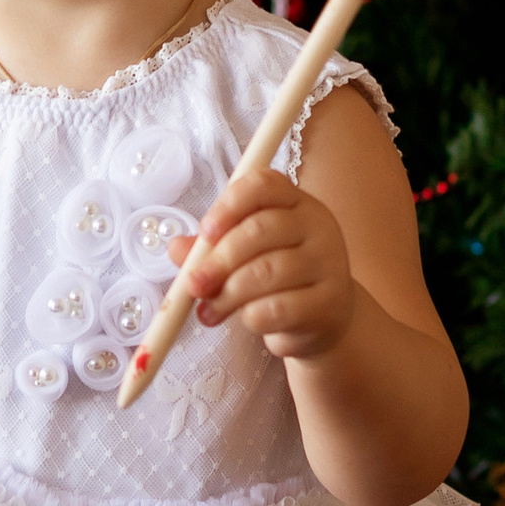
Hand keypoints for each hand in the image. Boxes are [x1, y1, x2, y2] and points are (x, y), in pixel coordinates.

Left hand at [174, 170, 356, 363]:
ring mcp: (328, 263)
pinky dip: (252, 317)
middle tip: (193, 285)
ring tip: (209, 312)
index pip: (263, 184)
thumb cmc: (276, 279)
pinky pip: (279, 308)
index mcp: (294, 202)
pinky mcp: (329, 302)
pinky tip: (245, 321)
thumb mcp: (242, 256)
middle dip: (218, 260)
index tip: (204, 232)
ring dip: (227, 294)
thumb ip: (208, 248)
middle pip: (260, 230)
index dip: (229, 204)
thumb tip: (175, 248)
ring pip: (266, 272)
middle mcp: (317, 225)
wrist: (322, 319)